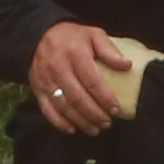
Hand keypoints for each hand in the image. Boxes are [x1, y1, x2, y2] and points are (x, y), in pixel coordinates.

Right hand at [25, 19, 134, 135]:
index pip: (92, 80)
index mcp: (75, 53)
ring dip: (81, 121)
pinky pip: (47, 110)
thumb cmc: (72, 37)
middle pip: (78, 97)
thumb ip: (109, 50)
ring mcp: (45, 79)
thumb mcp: (93, 34)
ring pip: (64, 106)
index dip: (105, 98)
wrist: (38, 35)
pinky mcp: (37, 88)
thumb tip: (126, 65)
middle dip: (94, 114)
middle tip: (107, 123)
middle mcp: (58, 67)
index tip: (116, 109)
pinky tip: (73, 129)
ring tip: (95, 129)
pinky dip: (60, 123)